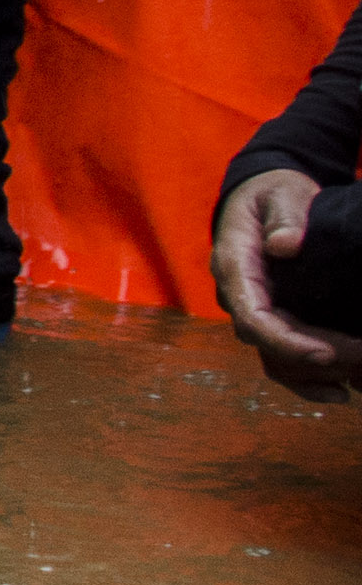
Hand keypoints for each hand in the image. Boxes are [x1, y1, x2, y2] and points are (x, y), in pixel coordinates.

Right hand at [212, 168, 356, 400]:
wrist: (262, 198)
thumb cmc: (271, 193)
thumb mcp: (280, 193)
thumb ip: (284, 216)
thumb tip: (284, 245)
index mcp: (234, 267)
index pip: (252, 316)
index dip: (285, 341)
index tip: (325, 354)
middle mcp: (238, 296)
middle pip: (268, 343)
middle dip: (316, 357)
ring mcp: (254, 310)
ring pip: (273, 358)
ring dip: (314, 376)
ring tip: (359, 380)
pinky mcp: (272, 317)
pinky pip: (282, 358)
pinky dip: (309, 378)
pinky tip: (343, 391)